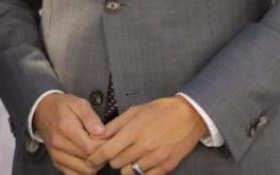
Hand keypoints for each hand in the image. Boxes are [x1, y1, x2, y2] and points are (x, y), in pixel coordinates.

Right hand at [32, 92, 107, 174]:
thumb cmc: (63, 106)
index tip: (110, 139)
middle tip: (107, 146)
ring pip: (85, 171)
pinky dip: (85, 171)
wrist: (42, 111)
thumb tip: (101, 132)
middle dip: (103, 156)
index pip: (92, 147)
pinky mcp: (57, 163)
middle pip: (90, 161)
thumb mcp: (78, 103)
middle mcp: (59, 144)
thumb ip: (90, 117)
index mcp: (66, 128)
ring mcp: (57, 156)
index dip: (105, 146)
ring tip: (98, 152)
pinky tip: (89, 159)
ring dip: (96, 165)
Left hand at [84, 97, 205, 173]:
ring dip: (126, 166)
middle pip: (116, 163)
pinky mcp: (167, 167)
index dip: (95, 158)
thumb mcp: (134, 111)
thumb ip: (115, 125)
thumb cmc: (160, 111)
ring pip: (129, 172)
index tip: (90, 160)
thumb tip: (98, 135)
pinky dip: (140, 172)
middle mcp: (144, 146)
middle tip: (116, 151)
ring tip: (130, 156)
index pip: (107, 151)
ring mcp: (156, 158)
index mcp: (134, 131)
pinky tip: (141, 162)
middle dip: (112, 159)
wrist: (189, 116)